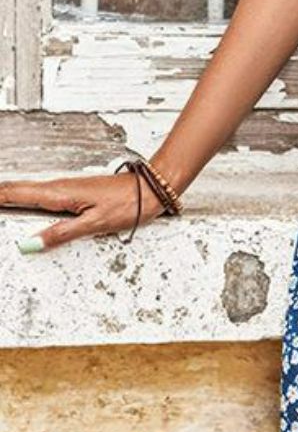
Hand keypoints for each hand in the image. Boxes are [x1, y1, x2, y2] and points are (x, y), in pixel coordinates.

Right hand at [1, 172, 166, 252]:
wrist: (150, 189)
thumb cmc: (129, 203)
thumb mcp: (94, 224)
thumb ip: (61, 233)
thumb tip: (31, 244)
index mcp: (59, 194)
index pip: (16, 193)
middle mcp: (59, 187)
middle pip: (16, 190)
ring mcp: (65, 188)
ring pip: (27, 190)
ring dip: (7, 194)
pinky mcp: (73, 191)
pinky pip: (40, 193)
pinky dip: (24, 196)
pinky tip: (20, 200)